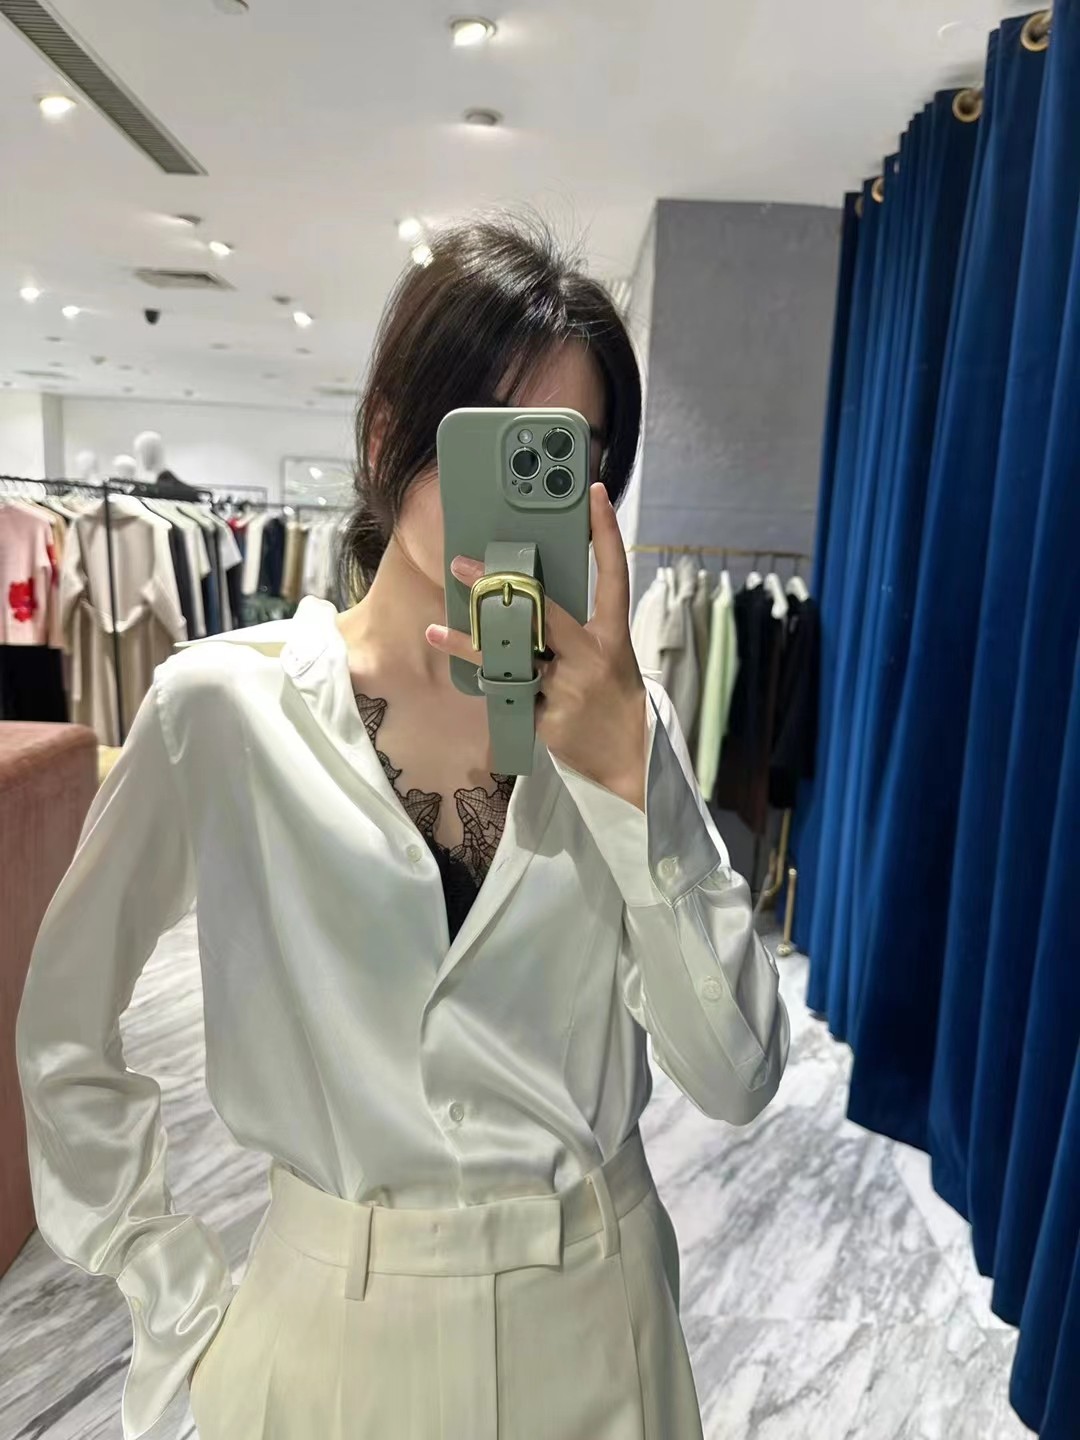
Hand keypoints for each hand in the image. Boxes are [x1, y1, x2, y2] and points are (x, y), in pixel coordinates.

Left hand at [426, 483, 647, 809]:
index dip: (606, 533)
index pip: (614, 573)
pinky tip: (465, 675)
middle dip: (498, 587)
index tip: (594, 495)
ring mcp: (569, 687)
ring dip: (468, 644)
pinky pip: (509, 692)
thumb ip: (575, 630)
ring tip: (434, 630)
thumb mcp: (608, 656)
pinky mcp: (548, 716)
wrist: (627, 758)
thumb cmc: (613, 698)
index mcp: (612, 634)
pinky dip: (491, 684)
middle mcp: (591, 655)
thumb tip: (531, 599)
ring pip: (510, 657)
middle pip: (542, 611)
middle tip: (461, 564)